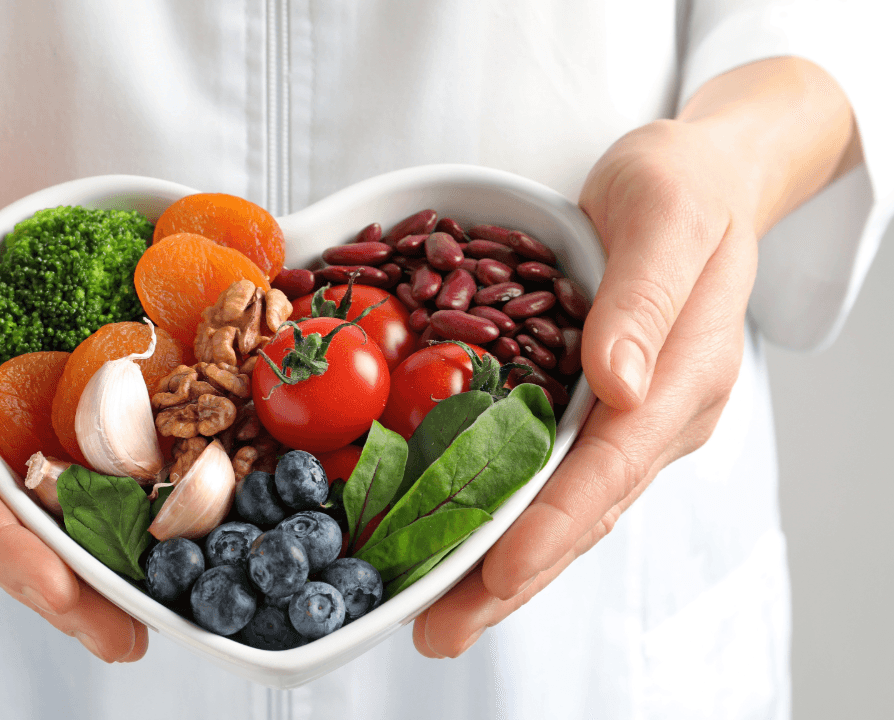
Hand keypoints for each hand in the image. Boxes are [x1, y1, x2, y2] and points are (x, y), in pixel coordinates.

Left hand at [412, 58, 858, 657]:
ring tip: (437, 619)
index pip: (613, 463)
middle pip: (584, 511)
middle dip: (513, 578)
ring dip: (502, 567)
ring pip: (566, 508)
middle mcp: (659, 412)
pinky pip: (553, 477)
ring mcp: (631, 418)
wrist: (700, 178)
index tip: (501, 572)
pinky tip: (459, 546)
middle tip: (440, 631)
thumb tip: (622, 384)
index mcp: (685, 374)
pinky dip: (506, 518)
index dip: (554, 521)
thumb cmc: (681, 185)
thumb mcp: (665, 214)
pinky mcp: (600, 409)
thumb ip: (645, 297)